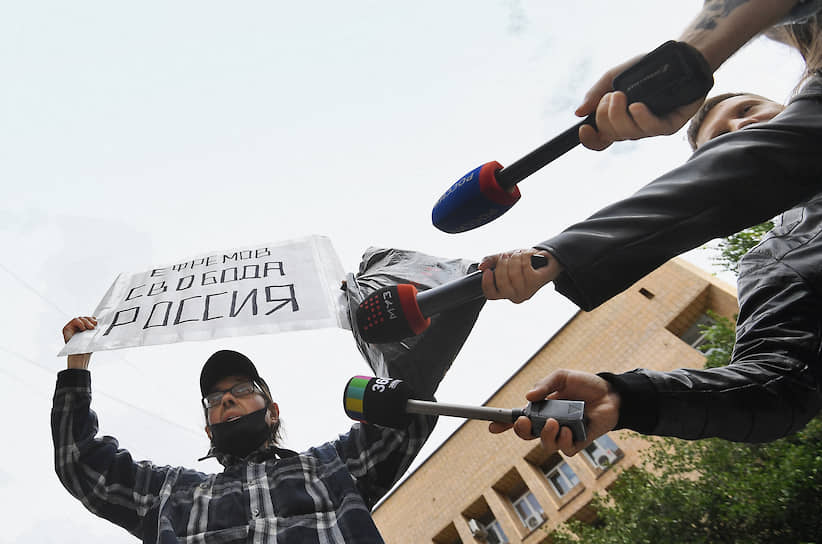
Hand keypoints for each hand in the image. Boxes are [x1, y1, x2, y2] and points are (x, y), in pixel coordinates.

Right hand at [62, 316, 96, 369]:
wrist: (81, 355)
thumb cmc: (88, 347)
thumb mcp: (94, 337)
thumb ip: (97, 330)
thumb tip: (104, 324)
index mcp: (85, 327)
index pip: (89, 318)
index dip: (92, 319)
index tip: (97, 322)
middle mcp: (78, 327)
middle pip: (84, 317)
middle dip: (90, 320)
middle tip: (94, 326)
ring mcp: (72, 327)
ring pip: (80, 318)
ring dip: (86, 321)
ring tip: (90, 328)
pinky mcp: (67, 328)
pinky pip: (74, 320)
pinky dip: (80, 323)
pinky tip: (83, 329)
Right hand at [479, 249, 559, 303]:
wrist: (546, 260)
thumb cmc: (523, 262)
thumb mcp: (504, 260)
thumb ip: (490, 262)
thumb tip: (481, 266)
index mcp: (505, 293)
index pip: (491, 294)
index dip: (487, 283)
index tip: (487, 271)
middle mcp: (515, 296)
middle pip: (502, 282)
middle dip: (502, 265)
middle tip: (505, 255)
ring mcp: (527, 291)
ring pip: (514, 274)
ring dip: (515, 259)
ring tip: (518, 253)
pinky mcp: (536, 282)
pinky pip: (525, 268)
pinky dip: (524, 257)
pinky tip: (527, 254)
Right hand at [489, 369, 619, 456]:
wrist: (611, 394)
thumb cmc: (586, 385)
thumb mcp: (562, 377)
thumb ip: (544, 385)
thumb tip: (528, 397)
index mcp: (542, 409)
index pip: (519, 418)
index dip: (504, 424)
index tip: (492, 426)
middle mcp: (549, 424)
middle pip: (527, 435)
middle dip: (521, 431)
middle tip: (524, 422)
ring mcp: (563, 434)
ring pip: (545, 445)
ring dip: (545, 435)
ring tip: (554, 423)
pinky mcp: (578, 442)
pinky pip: (565, 449)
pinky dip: (563, 440)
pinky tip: (568, 430)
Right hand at [576, 56, 704, 150]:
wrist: (679, 58)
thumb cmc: (647, 68)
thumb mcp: (615, 77)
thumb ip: (596, 93)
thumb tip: (579, 113)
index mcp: (618, 119)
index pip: (600, 140)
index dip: (590, 140)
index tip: (584, 128)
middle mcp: (633, 127)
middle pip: (610, 135)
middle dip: (604, 116)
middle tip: (612, 95)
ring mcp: (651, 127)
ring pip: (628, 133)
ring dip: (618, 115)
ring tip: (620, 94)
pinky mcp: (670, 125)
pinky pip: (651, 128)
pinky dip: (640, 118)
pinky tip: (636, 106)